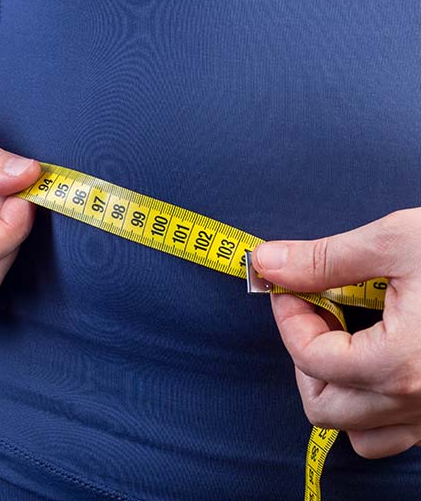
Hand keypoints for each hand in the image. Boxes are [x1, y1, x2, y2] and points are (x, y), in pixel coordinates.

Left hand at [252, 209, 420, 458]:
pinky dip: (377, 404)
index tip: (292, 285)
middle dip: (306, 355)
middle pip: (323, 407)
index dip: (288, 315)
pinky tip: (383, 355)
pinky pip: (400, 433)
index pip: (308, 357)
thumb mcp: (397, 241)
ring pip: (360, 433)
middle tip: (319, 311)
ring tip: (349, 337)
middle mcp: (420, 403)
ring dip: (338, 389)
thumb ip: (324, 259)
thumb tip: (268, 263)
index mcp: (399, 363)